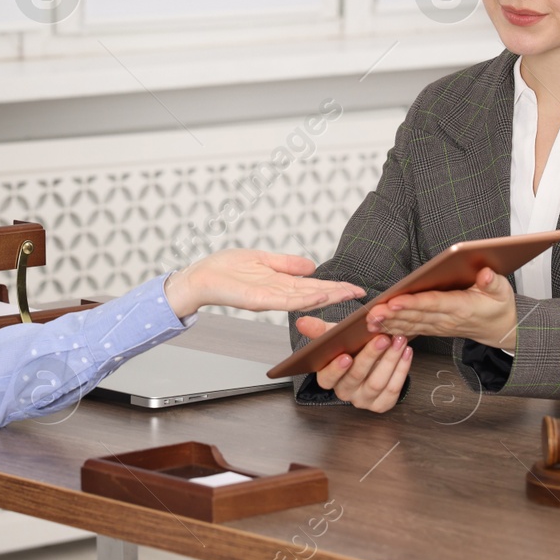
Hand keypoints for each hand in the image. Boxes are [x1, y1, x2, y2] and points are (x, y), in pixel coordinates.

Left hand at [163, 249, 364, 318]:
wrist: (199, 278)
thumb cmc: (224, 270)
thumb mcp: (262, 259)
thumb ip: (287, 264)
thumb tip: (311, 266)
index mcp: (279, 284)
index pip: (313, 286)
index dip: (335, 287)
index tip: (354, 287)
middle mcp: (277, 293)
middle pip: (314, 294)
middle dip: (338, 294)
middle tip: (361, 294)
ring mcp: (269, 298)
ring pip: (305, 299)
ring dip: (327, 297)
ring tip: (347, 294)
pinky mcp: (259, 300)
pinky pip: (285, 300)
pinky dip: (304, 298)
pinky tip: (319, 295)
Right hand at [302, 317, 411, 411]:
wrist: (373, 358)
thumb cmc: (352, 348)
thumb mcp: (335, 337)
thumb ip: (319, 330)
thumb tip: (301, 322)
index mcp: (328, 378)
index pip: (327, 378)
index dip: (336, 369)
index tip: (346, 356)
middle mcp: (345, 392)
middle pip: (356, 377)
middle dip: (370, 356)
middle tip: (381, 338)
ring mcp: (364, 400)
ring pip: (377, 383)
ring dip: (390, 360)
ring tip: (398, 340)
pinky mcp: (382, 404)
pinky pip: (393, 389)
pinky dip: (401, 370)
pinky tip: (406, 352)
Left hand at [364, 267, 518, 348]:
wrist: (499, 328)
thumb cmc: (498, 306)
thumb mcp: (503, 291)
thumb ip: (493, 282)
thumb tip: (485, 274)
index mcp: (462, 307)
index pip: (434, 304)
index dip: (414, 304)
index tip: (395, 301)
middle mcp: (447, 319)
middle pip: (416, 316)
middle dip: (392, 314)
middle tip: (372, 312)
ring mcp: (439, 326)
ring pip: (410, 325)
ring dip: (389, 323)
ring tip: (369, 320)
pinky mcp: (433, 329)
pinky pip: (411, 330)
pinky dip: (394, 329)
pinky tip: (378, 328)